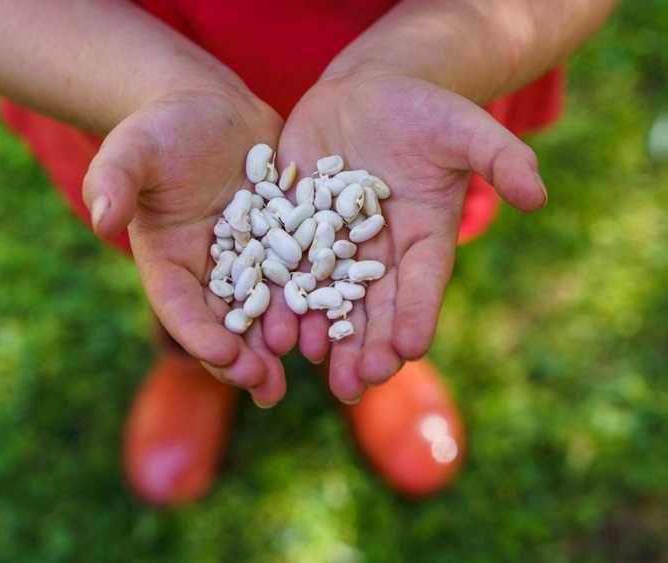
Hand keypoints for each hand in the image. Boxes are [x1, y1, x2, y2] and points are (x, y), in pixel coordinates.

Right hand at [82, 87, 287, 406]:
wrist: (209, 110)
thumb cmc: (161, 128)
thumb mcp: (133, 148)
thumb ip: (115, 180)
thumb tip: (101, 215)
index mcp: (170, 263)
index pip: (181, 308)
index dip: (199, 336)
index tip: (224, 356)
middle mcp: (212, 272)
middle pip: (227, 324)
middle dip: (245, 359)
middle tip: (267, 390)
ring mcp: (253, 260)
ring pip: (269, 310)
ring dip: (286, 340)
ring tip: (308, 365)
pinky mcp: (287, 241)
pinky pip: (305, 274)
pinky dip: (319, 298)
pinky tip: (340, 320)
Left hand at [273, 70, 546, 402]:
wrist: (368, 93)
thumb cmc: (425, 110)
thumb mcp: (465, 128)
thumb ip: (500, 159)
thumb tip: (538, 196)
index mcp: (423, 237)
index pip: (422, 284)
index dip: (417, 315)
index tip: (410, 350)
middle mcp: (380, 251)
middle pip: (375, 306)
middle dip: (367, 345)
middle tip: (359, 384)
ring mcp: (336, 242)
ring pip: (330, 297)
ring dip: (325, 335)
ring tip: (318, 368)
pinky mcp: (296, 225)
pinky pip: (289, 267)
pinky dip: (284, 298)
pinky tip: (278, 330)